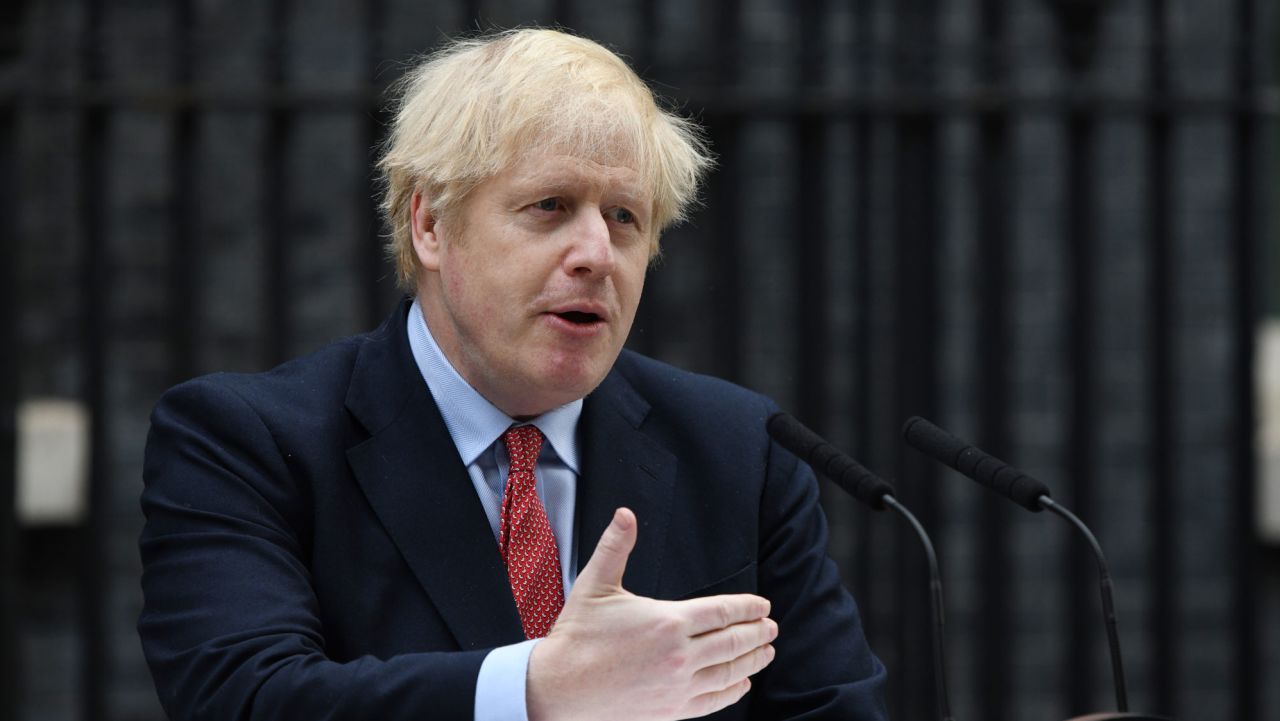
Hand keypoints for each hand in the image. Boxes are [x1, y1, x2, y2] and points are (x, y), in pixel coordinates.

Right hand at [526, 508, 776, 720]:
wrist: (558, 689)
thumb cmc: (576, 637)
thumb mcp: (595, 585)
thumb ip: (616, 546)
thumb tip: (625, 513)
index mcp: (668, 621)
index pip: (722, 612)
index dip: (748, 608)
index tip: (763, 606)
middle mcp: (680, 656)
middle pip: (733, 641)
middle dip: (758, 633)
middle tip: (771, 627)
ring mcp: (678, 686)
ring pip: (730, 671)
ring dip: (753, 660)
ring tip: (766, 652)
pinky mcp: (672, 711)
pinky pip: (714, 700)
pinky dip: (734, 690)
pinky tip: (742, 683)